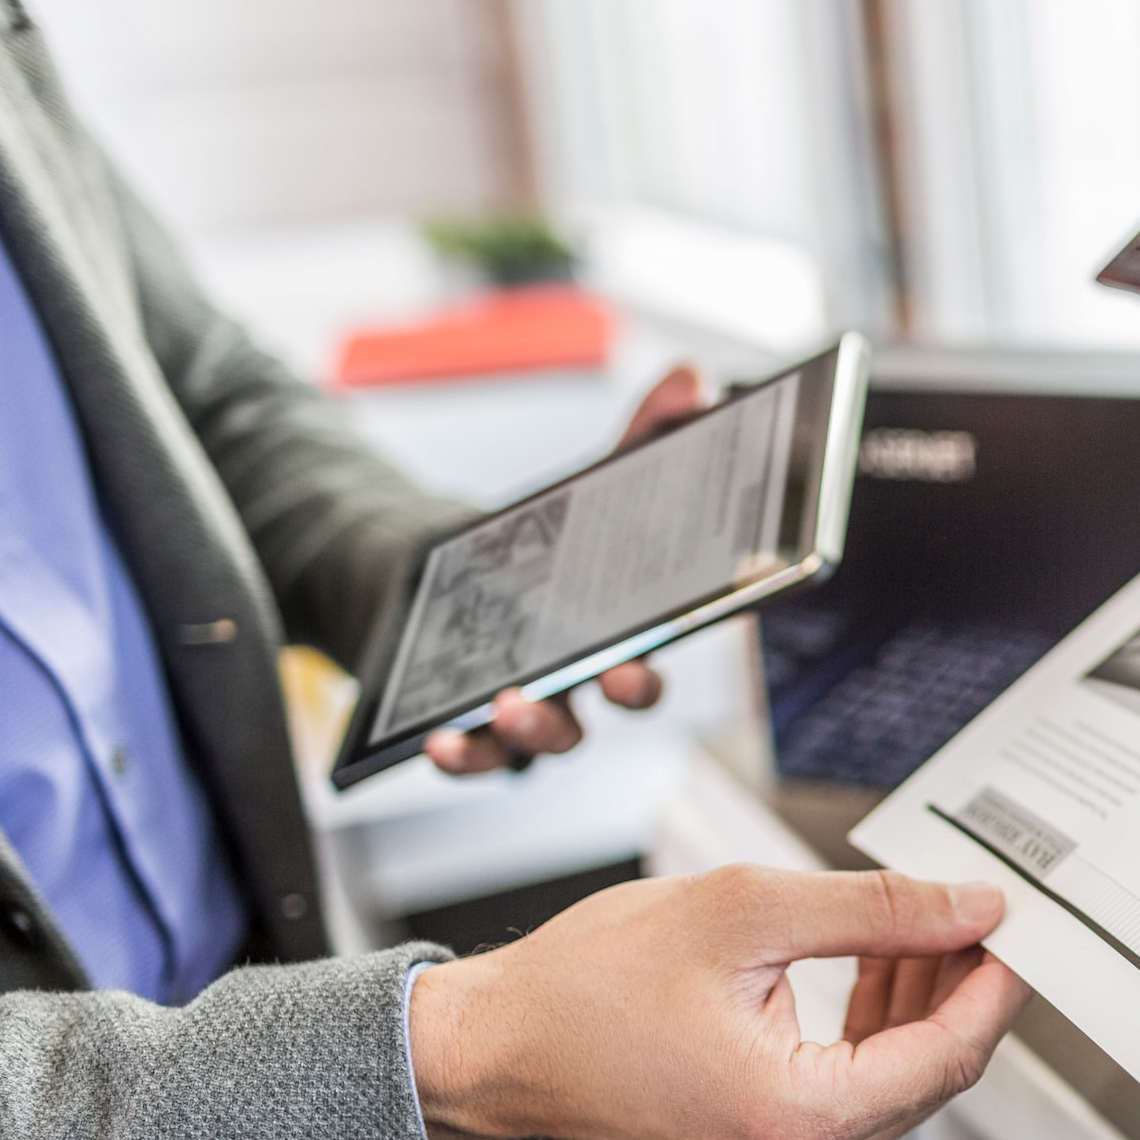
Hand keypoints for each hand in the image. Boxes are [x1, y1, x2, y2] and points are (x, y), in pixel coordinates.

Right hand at [406, 866, 1031, 1139]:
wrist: (500, 1046)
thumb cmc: (588, 987)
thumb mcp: (747, 911)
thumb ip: (875, 909)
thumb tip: (968, 907)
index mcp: (797, 1118)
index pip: (950, 1056)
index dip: (995, 982)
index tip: (1019, 923)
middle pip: (934, 1072)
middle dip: (961, 982)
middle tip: (973, 903)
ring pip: (901, 1080)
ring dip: (921, 999)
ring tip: (923, 917)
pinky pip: (858, 1089)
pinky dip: (877, 1026)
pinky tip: (880, 961)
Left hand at [425, 364, 708, 774]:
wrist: (451, 584)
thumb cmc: (551, 549)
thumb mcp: (597, 487)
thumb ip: (647, 435)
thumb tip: (692, 380)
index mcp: (638, 623)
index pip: (679, 634)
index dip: (697, 631)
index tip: (692, 627)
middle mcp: (599, 676)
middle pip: (629, 697)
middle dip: (627, 691)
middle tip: (616, 678)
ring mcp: (544, 707)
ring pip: (555, 739)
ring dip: (538, 729)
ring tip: (511, 703)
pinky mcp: (481, 726)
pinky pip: (482, 759)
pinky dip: (467, 756)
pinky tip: (442, 738)